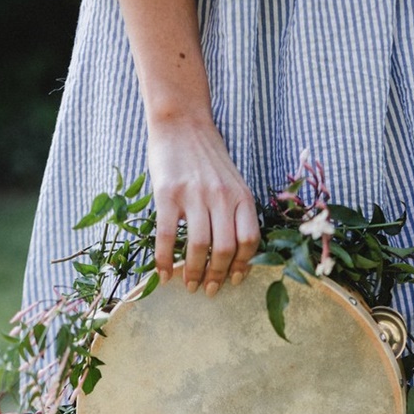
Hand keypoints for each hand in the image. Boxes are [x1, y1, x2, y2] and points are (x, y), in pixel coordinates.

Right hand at [148, 116, 260, 294]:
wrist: (182, 123)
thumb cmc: (207, 157)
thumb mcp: (233, 181)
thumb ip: (236, 211)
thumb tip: (233, 253)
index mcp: (241, 196)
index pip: (249, 240)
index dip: (243, 266)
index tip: (233, 280)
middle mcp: (221, 197)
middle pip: (225, 249)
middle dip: (217, 276)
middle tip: (209, 290)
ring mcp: (194, 196)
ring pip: (199, 246)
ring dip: (194, 273)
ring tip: (189, 285)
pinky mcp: (167, 195)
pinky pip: (168, 236)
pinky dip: (165, 260)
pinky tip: (164, 274)